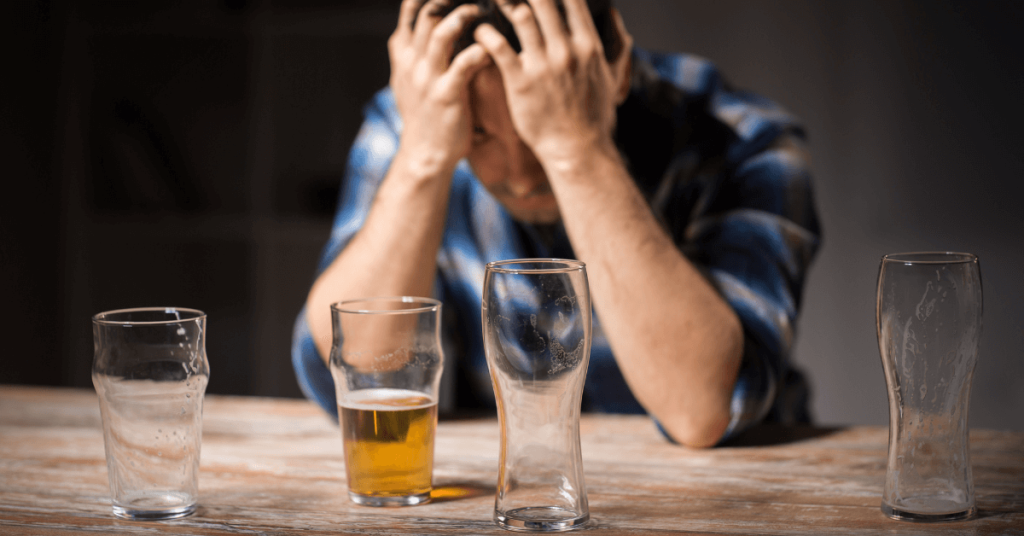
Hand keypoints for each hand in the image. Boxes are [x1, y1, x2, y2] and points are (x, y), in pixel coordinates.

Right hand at [388, 0, 490, 173]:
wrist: (424, 154)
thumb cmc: (423, 116)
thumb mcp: (406, 81)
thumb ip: (411, 53)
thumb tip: (419, 28)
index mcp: (403, 55)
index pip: (411, 11)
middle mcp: (412, 62)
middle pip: (427, 14)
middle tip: (474, 0)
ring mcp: (428, 78)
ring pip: (441, 33)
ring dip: (463, 17)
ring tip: (480, 12)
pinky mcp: (446, 95)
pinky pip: (464, 63)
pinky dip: (480, 51)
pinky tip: (491, 49)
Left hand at [473, 0, 632, 166]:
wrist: (578, 151)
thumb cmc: (594, 118)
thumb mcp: (610, 77)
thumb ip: (614, 46)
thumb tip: (617, 20)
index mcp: (588, 46)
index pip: (572, 0)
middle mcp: (567, 50)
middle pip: (543, 1)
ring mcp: (543, 65)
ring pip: (521, 16)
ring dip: (504, 2)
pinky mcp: (521, 81)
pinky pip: (499, 47)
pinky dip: (486, 33)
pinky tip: (480, 32)